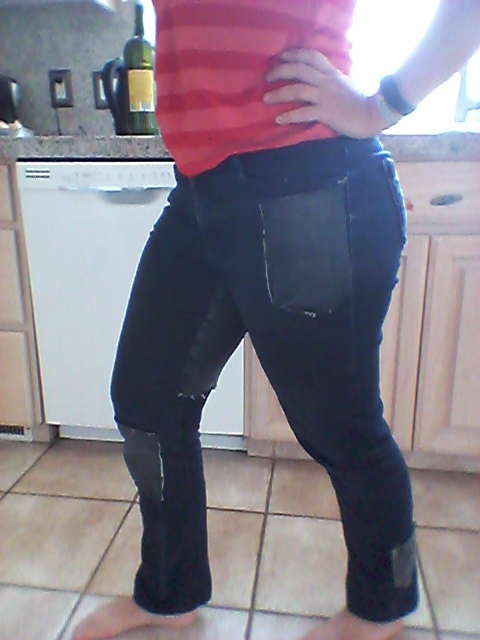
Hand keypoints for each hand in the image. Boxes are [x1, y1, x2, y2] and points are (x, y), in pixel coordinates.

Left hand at [264, 49, 383, 137]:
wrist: (374, 114)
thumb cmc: (361, 101)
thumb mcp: (345, 84)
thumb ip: (332, 80)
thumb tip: (320, 81)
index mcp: (331, 73)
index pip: (312, 56)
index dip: (295, 54)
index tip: (282, 56)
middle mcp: (326, 81)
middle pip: (299, 69)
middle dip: (280, 71)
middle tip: (267, 76)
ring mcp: (325, 97)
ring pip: (297, 90)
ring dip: (279, 93)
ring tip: (266, 98)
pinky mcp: (326, 112)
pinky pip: (303, 112)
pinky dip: (289, 115)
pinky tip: (278, 119)